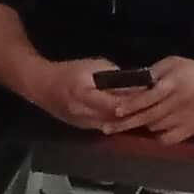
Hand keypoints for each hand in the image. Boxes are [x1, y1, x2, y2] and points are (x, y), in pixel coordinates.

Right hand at [6, 54, 151, 132]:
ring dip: (126, 122)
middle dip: (134, 114)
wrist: (41, 85)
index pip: (114, 104)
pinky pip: (103, 127)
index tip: (150, 97)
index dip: (133, 103)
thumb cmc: (68, 71)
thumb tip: (134, 84)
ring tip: (143, 115)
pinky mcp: (80, 126)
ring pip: (110, 126)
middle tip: (152, 108)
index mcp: (84, 94)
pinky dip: (116, 124)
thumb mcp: (93, 65)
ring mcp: (81, 122)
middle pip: (115, 118)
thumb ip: (113, 75)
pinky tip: (127, 119)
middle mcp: (82, 112)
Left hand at [122, 53, 193, 140]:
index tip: (116, 111)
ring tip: (132, 125)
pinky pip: (169, 138)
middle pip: (147, 117)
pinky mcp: (192, 129)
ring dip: (143, 126)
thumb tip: (133, 82)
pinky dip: (159, 137)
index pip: (146, 98)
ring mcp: (185, 118)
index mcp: (173, 85)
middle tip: (108, 128)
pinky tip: (155, 131)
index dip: (130, 105)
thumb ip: (154, 71)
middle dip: (125, 123)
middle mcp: (177, 102)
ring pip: (155, 127)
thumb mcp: (175, 63)